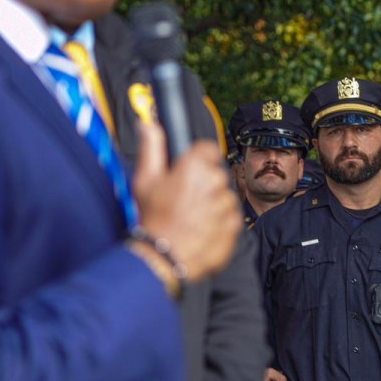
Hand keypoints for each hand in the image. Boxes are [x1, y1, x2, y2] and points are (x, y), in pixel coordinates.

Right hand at [133, 122, 240, 281]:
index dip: (198, 158)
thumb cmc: (154, 219)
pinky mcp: (234, 225)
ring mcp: (227, 204)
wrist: (165, 256)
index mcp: (195, 166)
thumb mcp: (145, 180)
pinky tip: (200, 229)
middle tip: (184, 198)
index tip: (190, 168)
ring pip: (223, 196)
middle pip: (215, 173)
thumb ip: (151, 148)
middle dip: (203, 183)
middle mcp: (215, 181)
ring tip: (190, 217)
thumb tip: (149, 124)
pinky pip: (230, 217)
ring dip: (212, 203)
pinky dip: (219, 222)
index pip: (208, 149)